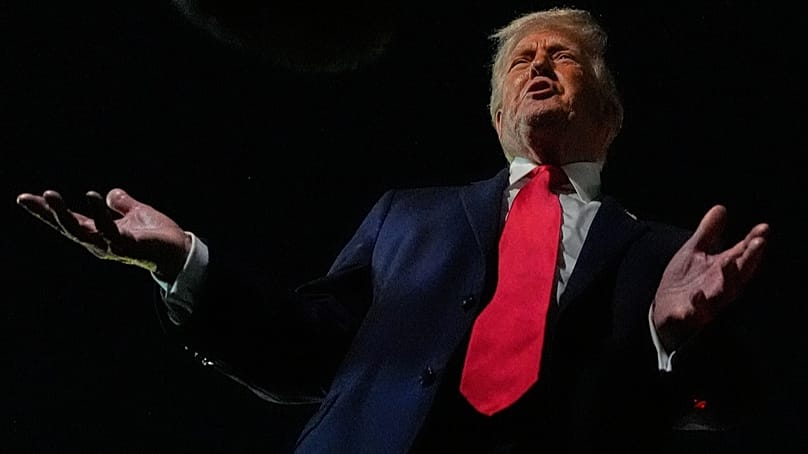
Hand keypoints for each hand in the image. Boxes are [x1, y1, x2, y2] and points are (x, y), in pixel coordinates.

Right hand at [17, 188, 191, 281]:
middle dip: (47, 214)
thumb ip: (122, 205)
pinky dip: (100, 214)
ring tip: (51, 196)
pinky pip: (109, 229)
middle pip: (67, 228)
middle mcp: (100, 243)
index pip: (69, 221)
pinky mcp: (126, 245)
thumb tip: (109, 194)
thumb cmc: (157, 236)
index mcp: (99, 234)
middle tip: (28, 198)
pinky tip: (93, 196)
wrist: (180, 251)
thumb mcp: (137, 214)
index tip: (24, 198)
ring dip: (64, 215)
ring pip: (81, 231)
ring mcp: (111, 246)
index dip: (47, 211)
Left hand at [652, 205, 768, 351]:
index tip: (763, 228)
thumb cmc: (686, 282)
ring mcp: (705, 304)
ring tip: (728, 263)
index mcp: (722, 271)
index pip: (742, 256)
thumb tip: (721, 207)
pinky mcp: (687, 316)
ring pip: (721, 294)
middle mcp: (719, 288)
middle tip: (758, 242)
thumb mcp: (694, 252)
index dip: (753, 243)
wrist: (666, 312)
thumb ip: (708, 232)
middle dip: (748, 259)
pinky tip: (697, 297)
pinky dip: (696, 307)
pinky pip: (693, 313)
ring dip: (727, 280)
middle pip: (737, 273)